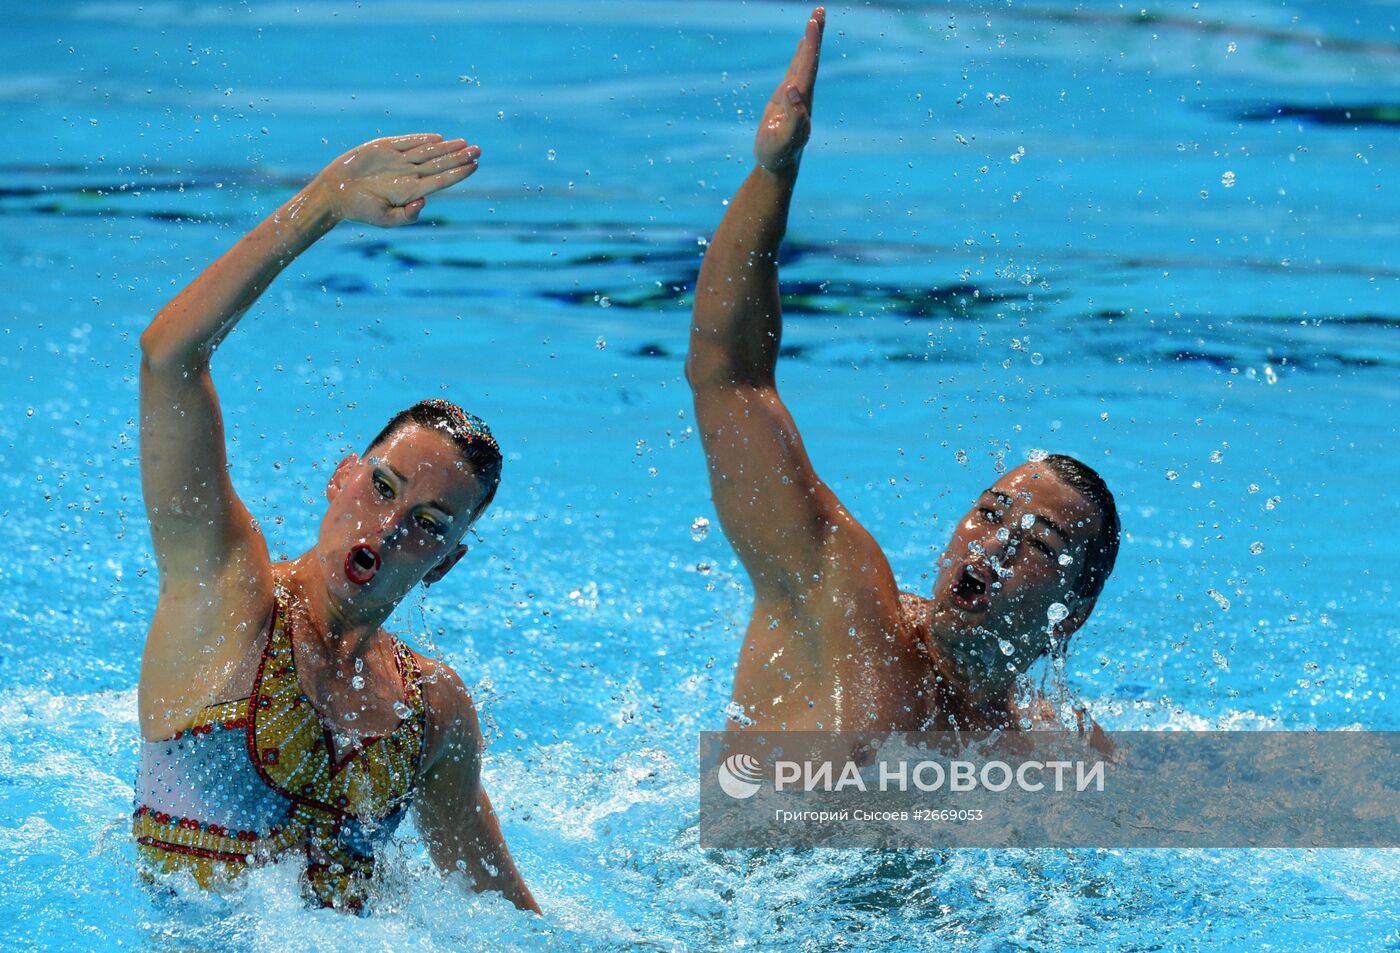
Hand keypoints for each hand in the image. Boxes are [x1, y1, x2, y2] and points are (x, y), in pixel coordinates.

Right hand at [312, 134, 479, 226]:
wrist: (334, 194)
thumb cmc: (360, 211)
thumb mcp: (385, 220)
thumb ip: (407, 215)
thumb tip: (425, 201)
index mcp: (411, 191)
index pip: (442, 180)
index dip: (459, 173)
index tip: (475, 166)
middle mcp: (408, 174)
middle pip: (440, 164)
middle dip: (460, 157)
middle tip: (479, 150)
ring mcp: (397, 160)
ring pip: (427, 151)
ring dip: (447, 147)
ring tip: (465, 143)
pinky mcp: (383, 147)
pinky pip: (407, 141)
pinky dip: (421, 139)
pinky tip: (438, 138)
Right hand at [754, 8, 824, 174]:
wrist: (778, 165)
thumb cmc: (778, 154)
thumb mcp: (784, 138)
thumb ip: (793, 117)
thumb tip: (794, 90)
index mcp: (802, 100)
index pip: (809, 67)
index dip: (811, 45)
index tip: (813, 24)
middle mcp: (803, 94)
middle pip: (811, 59)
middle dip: (815, 35)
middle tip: (820, 10)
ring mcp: (796, 94)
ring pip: (805, 61)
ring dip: (811, 40)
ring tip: (816, 18)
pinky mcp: (786, 96)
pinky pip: (796, 69)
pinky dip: (801, 53)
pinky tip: (804, 43)